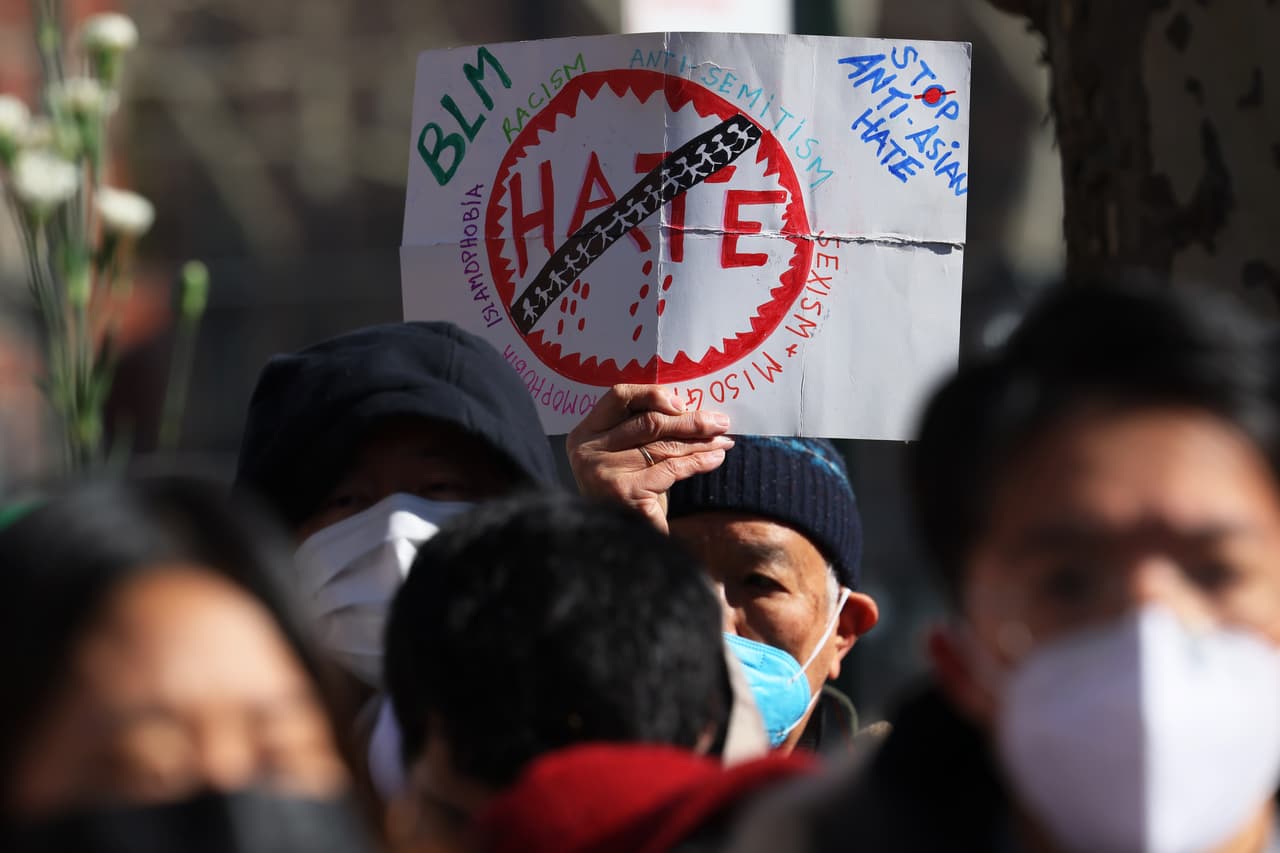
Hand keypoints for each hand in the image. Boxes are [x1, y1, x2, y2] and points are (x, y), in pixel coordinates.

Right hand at [567, 384, 733, 532]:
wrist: (617, 545)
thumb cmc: (625, 492)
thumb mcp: (624, 456)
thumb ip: (642, 430)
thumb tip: (692, 408)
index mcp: (584, 434)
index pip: (618, 396)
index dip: (653, 394)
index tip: (684, 403)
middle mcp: (587, 451)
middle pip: (648, 422)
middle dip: (690, 420)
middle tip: (720, 422)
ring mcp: (603, 472)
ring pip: (663, 446)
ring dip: (700, 442)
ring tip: (724, 440)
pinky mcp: (624, 493)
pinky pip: (671, 469)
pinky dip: (698, 462)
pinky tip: (715, 459)